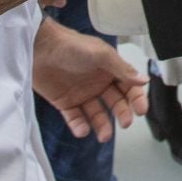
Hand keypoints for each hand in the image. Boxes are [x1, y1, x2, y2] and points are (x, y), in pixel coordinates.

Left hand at [33, 19, 147, 141]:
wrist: (38, 48)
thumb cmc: (70, 45)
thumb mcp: (100, 54)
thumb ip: (121, 69)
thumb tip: (143, 80)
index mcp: (109, 69)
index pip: (129, 86)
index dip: (137, 98)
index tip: (141, 111)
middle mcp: (98, 82)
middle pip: (116, 103)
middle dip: (122, 113)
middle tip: (125, 123)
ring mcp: (82, 94)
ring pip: (97, 114)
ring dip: (102, 125)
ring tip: (104, 136)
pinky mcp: (65, 103)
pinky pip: (76, 118)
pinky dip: (80, 126)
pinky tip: (82, 130)